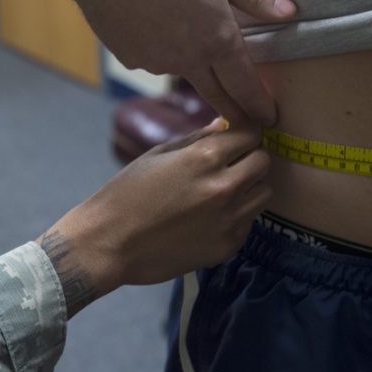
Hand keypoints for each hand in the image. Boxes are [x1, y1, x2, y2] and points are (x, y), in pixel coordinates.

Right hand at [37, 118, 270, 316]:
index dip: (244, 133)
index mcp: (204, 158)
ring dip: (249, 186)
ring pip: (263, 193)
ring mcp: (229, 220)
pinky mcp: (228, 246)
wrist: (108, 242)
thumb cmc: (126, 193)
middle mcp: (224, 186)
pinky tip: (211, 217)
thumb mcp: (157, 156)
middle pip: (264, 162)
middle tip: (230, 163)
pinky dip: (237, 215)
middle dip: (250, 157)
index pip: (251, 133)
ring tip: (221, 190)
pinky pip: (248, 222)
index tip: (236, 137)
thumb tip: (225, 125)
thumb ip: (197, 139)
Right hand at [38, 0, 295, 125]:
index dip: (260, 106)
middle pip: (218, 98)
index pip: (246, 87)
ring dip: (195, 72)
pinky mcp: (129, 59)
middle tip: (247, 124)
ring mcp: (155, 63)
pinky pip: (153, 60)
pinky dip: (162, 52)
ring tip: (193, 46)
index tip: (269, 121)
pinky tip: (155, 28)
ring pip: (183, 73)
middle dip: (236, 113)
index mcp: (216, 41)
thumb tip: (289, 12)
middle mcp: (187, 61)